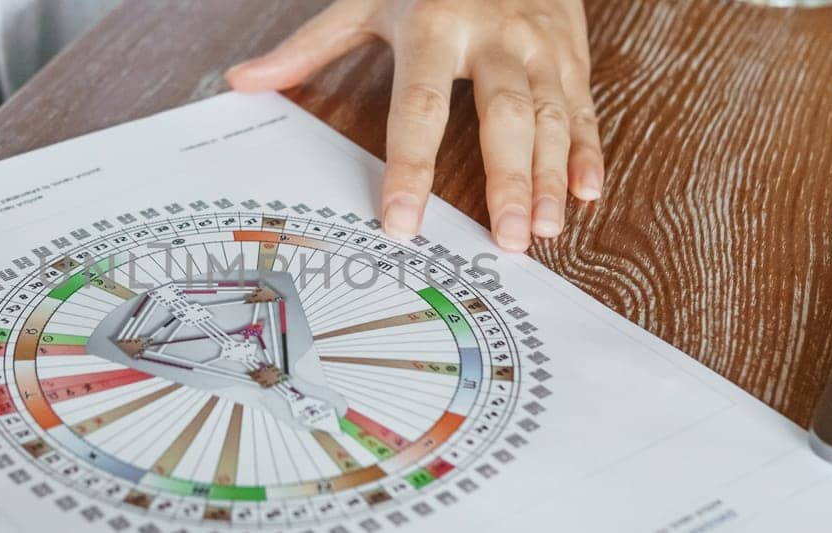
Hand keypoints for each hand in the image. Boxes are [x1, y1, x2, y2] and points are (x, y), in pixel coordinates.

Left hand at [227, 0, 602, 250]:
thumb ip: (308, 47)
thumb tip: (243, 81)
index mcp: (435, 26)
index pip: (420, 107)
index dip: (411, 168)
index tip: (402, 221)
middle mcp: (494, 37)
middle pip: (504, 117)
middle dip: (509, 182)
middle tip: (506, 241)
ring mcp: (539, 46)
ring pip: (551, 118)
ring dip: (551, 178)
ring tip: (544, 231)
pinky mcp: (571, 54)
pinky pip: (584, 108)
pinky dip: (588, 153)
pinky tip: (586, 194)